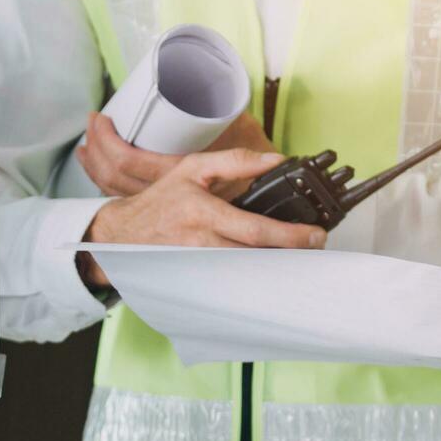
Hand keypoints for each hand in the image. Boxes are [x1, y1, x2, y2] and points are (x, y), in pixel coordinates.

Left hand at [76, 111, 273, 197]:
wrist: (270, 212)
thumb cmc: (257, 164)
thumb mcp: (242, 133)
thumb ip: (217, 108)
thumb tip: (212, 87)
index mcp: (181, 173)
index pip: (130, 160)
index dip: (108, 142)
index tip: (101, 119)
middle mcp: (168, 195)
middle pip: (113, 176)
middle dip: (96, 148)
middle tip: (92, 122)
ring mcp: (163, 204)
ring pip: (115, 188)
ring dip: (95, 165)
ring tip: (88, 144)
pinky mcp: (164, 208)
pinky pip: (125, 196)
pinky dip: (106, 181)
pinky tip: (100, 169)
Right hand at [78, 146, 326, 287]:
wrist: (125, 232)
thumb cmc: (162, 200)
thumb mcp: (194, 168)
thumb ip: (235, 161)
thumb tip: (275, 160)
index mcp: (204, 213)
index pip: (254, 229)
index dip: (288, 235)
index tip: (314, 234)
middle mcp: (203, 243)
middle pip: (257, 256)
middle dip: (291, 254)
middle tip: (315, 246)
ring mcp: (202, 265)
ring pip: (248, 272)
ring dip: (277, 267)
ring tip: (299, 257)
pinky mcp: (200, 279)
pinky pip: (234, 281)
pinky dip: (256, 277)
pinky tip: (271, 270)